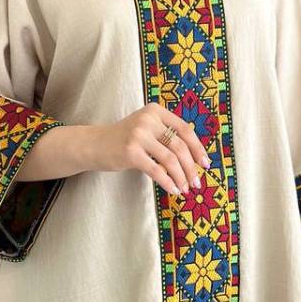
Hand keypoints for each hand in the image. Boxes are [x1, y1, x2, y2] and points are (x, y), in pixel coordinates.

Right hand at [93, 103, 208, 197]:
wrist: (95, 144)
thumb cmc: (124, 139)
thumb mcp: (146, 128)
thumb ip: (166, 134)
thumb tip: (195, 157)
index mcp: (155, 111)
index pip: (184, 129)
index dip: (198, 148)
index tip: (205, 164)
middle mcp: (148, 120)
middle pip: (179, 146)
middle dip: (191, 167)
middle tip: (196, 182)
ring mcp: (138, 135)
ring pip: (170, 159)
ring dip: (181, 177)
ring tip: (185, 188)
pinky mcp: (130, 152)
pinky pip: (156, 170)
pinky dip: (168, 182)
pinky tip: (173, 190)